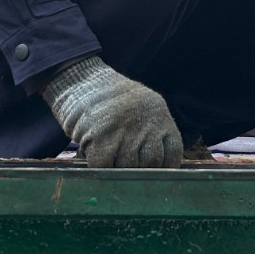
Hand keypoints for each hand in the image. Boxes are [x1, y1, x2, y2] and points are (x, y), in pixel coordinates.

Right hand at [41, 56, 183, 167]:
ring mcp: (124, 131)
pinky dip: (100, 167)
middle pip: (152, 163)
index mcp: (159, 114)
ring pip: (130, 168)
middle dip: (140, 169)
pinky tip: (96, 156)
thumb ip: (151, 131)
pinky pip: (105, 166)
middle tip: (126, 167)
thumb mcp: (141, 106)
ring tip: (109, 158)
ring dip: (118, 169)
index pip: (173, 152)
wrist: (81, 80)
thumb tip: (155, 166)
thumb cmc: (109, 99)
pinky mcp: (100, 138)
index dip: (165, 167)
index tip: (154, 173)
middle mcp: (146, 123)